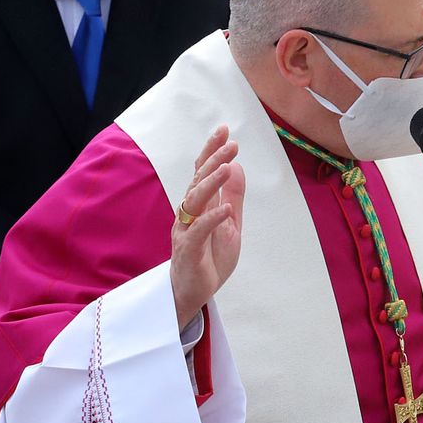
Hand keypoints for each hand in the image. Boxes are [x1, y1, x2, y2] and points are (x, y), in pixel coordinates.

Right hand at [170, 126, 245, 327]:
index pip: (203, 171)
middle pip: (198, 180)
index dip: (211, 150)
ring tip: (228, 166)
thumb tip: (236, 166)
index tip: (224, 129)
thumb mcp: (230, 223)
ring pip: (195, 201)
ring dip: (211, 182)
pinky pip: (199, 231)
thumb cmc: (209, 256)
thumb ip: (232, 197)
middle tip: (230, 142)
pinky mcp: (188, 250)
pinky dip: (212, 219)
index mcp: (199, 205)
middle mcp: (189, 213)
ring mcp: (186, 230)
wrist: (195, 292)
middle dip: (213, 159)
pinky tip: (225, 209)